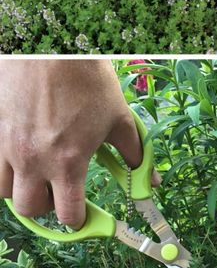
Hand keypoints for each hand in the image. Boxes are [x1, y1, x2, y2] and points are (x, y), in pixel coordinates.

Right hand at [0, 60, 154, 226]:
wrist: (52, 48)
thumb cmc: (87, 79)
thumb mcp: (118, 117)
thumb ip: (134, 153)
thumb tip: (153, 181)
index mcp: (68, 163)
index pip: (68, 215)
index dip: (78, 219)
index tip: (82, 214)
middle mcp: (34, 161)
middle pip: (31, 210)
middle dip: (47, 207)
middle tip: (59, 192)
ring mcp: (9, 147)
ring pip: (6, 191)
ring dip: (23, 188)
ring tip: (38, 173)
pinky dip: (5, 168)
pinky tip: (21, 153)